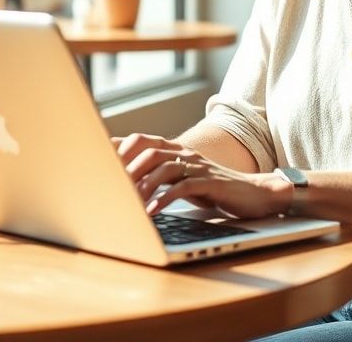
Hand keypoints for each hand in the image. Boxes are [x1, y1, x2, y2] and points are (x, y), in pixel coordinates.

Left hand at [112, 133, 291, 218]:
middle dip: (127, 167)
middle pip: (149, 149)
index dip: (119, 146)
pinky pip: (184, 186)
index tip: (96, 156)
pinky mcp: (212, 182)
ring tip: (129, 202)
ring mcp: (199, 165)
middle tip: (111, 186)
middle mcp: (186, 153)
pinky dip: (165, 198)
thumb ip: (160, 175)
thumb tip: (127, 182)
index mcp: (176, 150)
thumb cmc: (214, 188)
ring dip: (143, 184)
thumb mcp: (183, 179)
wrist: (255, 193)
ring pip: (164, 166)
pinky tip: (153, 212)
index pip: (142, 140)